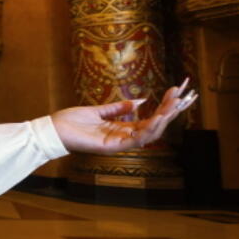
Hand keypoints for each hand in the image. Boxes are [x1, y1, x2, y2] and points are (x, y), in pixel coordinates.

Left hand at [50, 79, 197, 154]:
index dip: (165, 106)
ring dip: (164, 119)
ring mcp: (119, 143)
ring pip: (150, 134)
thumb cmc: (71, 121)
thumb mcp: (98, 111)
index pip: (150, 119)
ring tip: (175, 104)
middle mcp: (124, 137)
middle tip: (185, 95)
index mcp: (122, 128)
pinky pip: (135, 141)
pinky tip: (158, 117)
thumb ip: (118, 108)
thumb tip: (139, 102)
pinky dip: (148, 129)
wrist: (53, 129)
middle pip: (155, 126)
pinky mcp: (111, 147)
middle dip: (171, 111)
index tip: (176, 90)